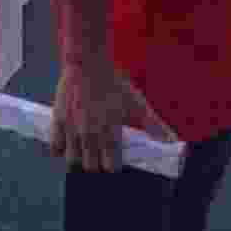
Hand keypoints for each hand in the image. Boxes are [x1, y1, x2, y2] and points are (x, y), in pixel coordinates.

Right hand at [50, 59, 177, 171]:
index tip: (114, 159)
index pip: (110, 168)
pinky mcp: (58, 121)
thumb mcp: (137, 104)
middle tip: (99, 154)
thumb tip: (175, 142)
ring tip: (84, 150)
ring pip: (72, 161)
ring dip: (79, 158)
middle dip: (96, 164)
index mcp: (110, 134)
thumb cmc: (114, 83)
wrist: (87, 62)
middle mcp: (89, 136)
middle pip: (91, 168)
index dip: (113, 165)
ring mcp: (71, 130)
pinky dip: (60, 150)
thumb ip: (155, 126)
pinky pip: (55, 148)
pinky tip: (67, 144)